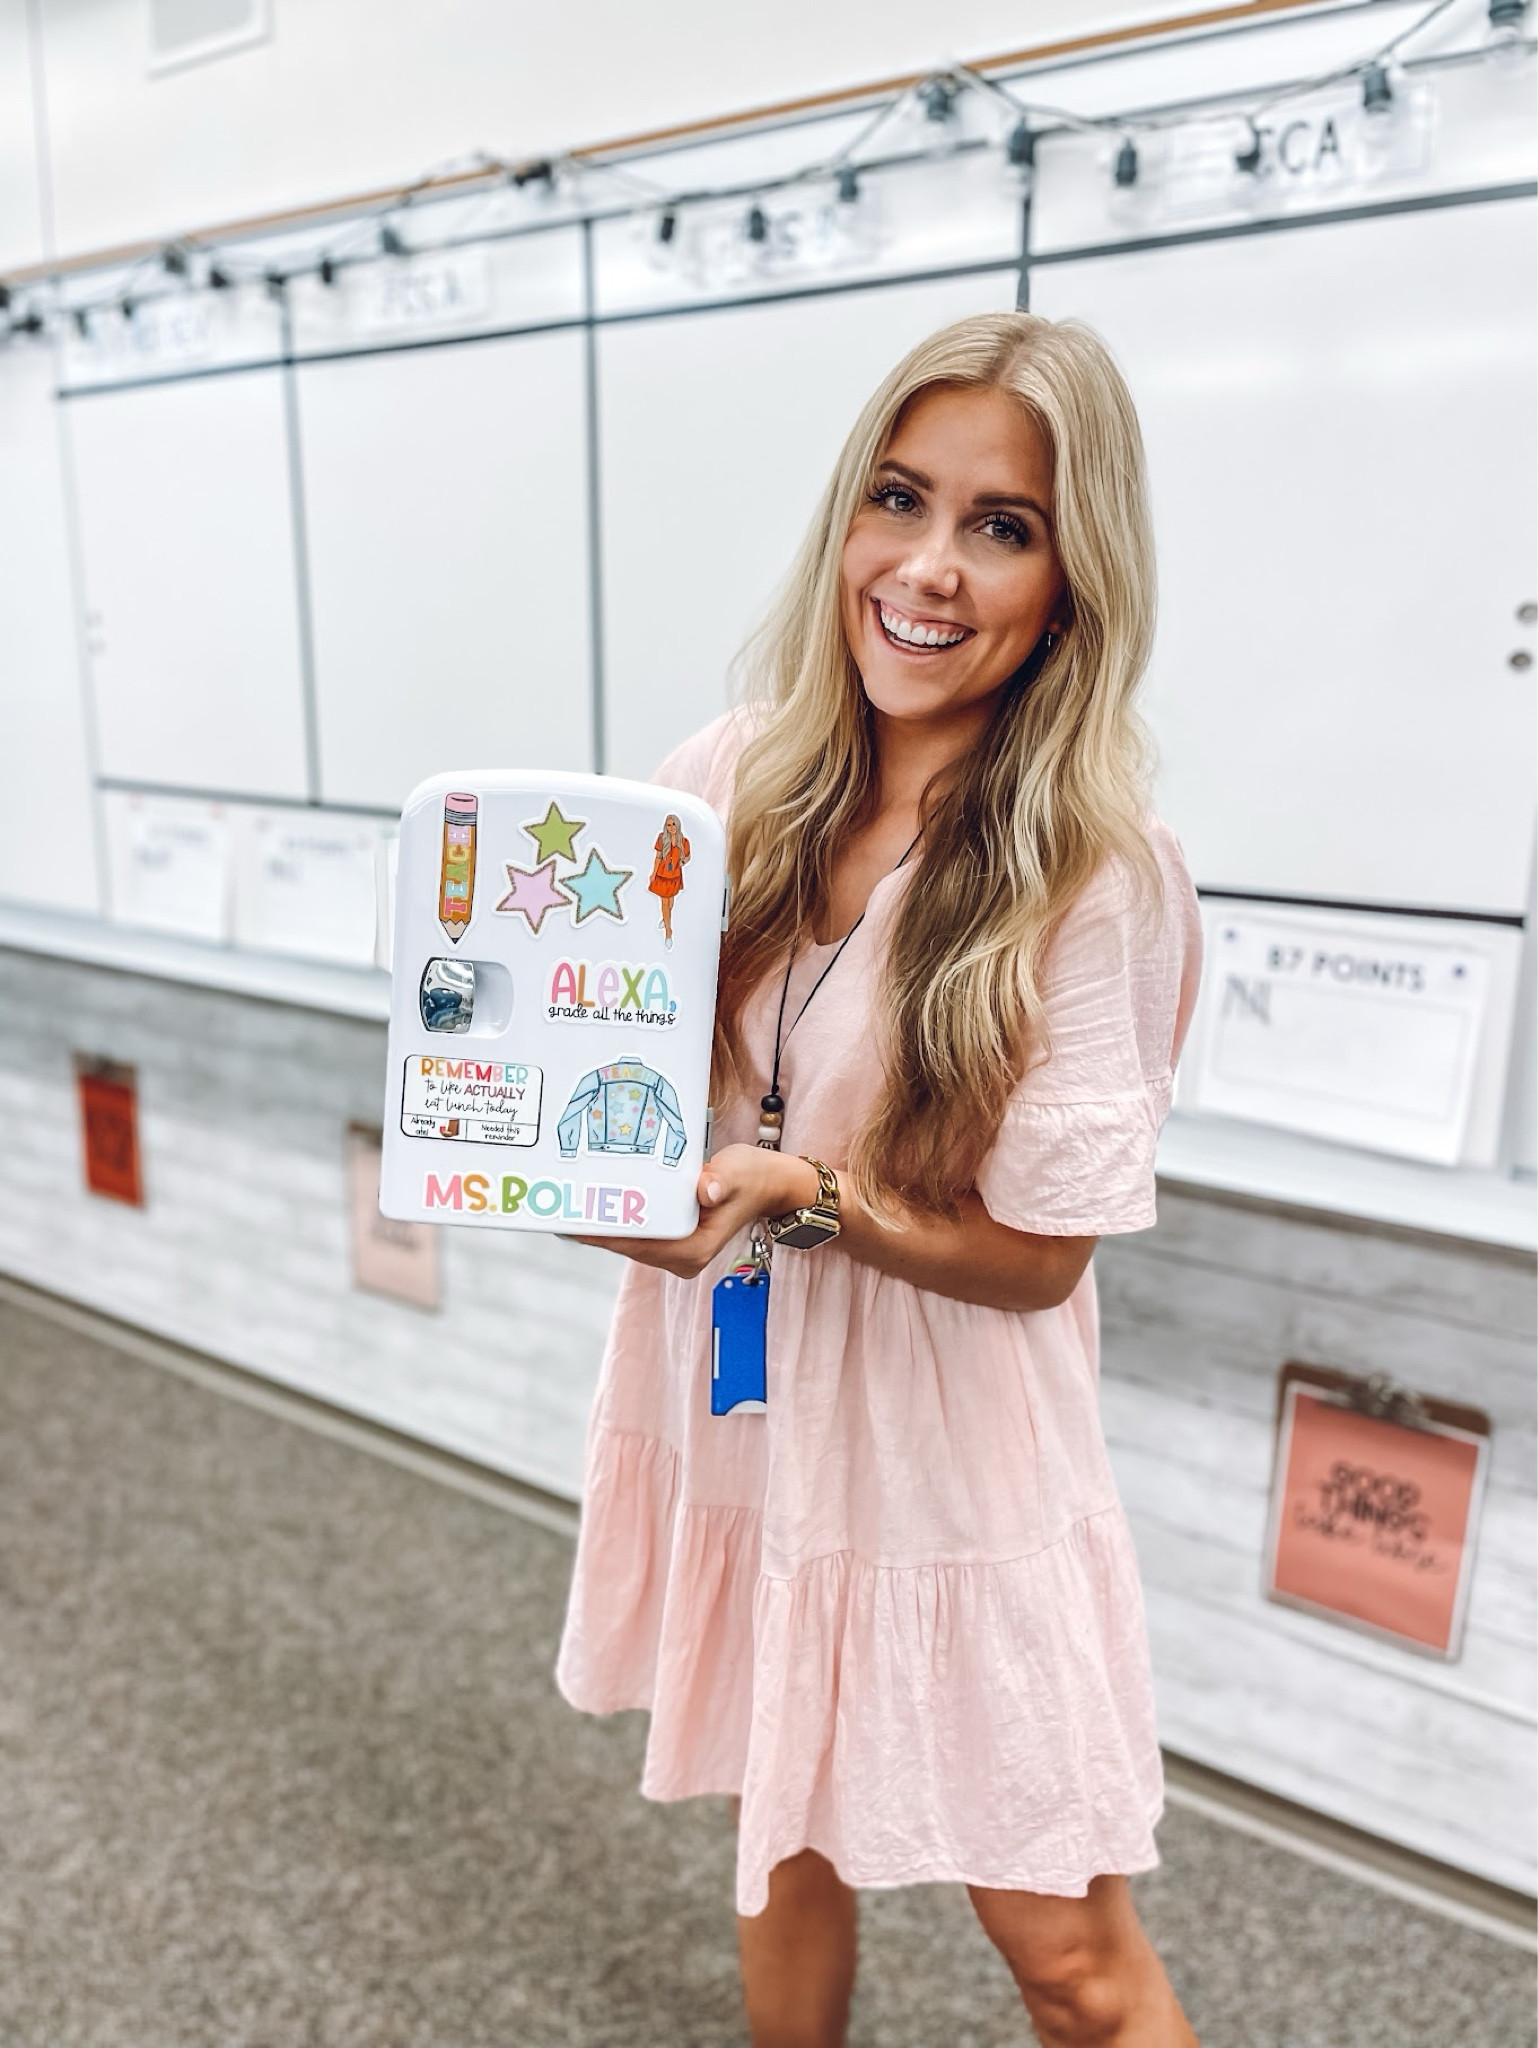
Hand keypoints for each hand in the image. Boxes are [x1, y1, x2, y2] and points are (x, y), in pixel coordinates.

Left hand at [575, 1144, 819, 1278]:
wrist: (769, 1184)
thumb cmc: (753, 1176)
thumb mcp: (738, 1172)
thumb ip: (721, 1181)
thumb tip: (706, 1189)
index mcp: (694, 1248)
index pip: (636, 1242)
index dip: (601, 1232)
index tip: (569, 1220)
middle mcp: (681, 1259)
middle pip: (625, 1245)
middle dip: (593, 1226)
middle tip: (555, 1203)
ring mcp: (675, 1254)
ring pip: (627, 1242)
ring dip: (600, 1225)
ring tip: (565, 1203)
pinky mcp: (672, 1243)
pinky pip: (636, 1235)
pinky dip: (616, 1221)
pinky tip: (592, 1205)